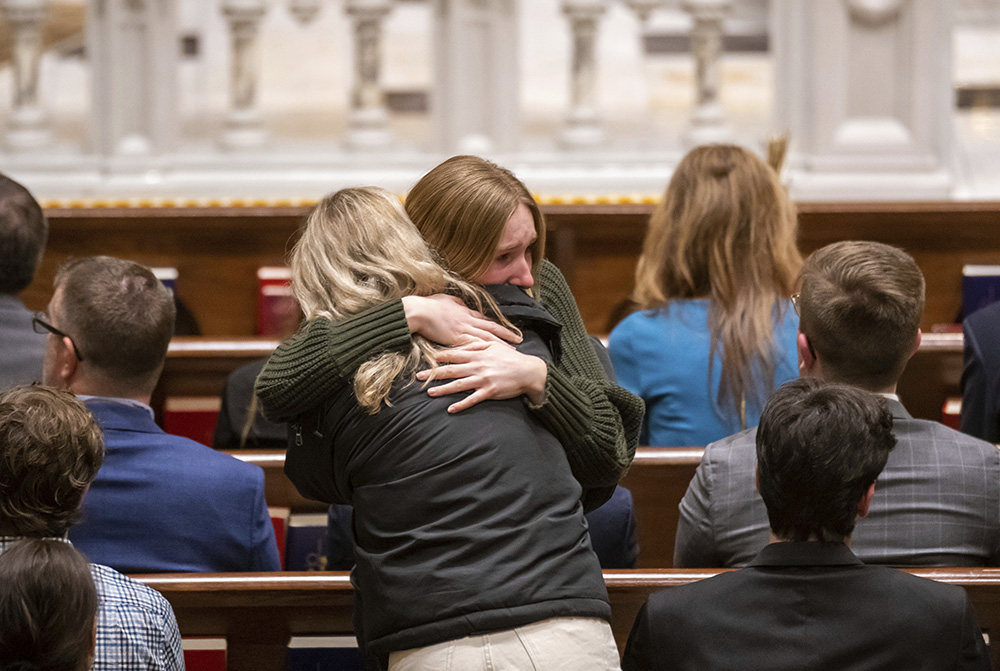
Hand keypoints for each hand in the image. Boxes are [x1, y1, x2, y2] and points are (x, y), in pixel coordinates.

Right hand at [402, 294, 520, 346]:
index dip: (498, 325)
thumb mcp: (447, 299)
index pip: (486, 319)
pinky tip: (491, 359)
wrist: (419, 311)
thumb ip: (457, 303)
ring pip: (486, 338)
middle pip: (491, 329)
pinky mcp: (455, 340)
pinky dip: (483, 352)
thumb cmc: (429, 304)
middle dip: (506, 335)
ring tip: (511, 351)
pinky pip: (473, 347)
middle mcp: (468, 321)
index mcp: (465, 312)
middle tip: (518, 341)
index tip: (508, 330)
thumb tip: (462, 305)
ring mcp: (463, 330)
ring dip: (499, 345)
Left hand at [416, 341, 547, 411]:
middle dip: (433, 373)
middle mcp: (477, 366)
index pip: (453, 355)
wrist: (528, 371)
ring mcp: (483, 379)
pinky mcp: (490, 391)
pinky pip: (472, 399)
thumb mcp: (494, 346)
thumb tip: (462, 345)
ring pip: (458, 385)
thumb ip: (477, 345)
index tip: (424, 358)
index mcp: (477, 354)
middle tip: (418, 376)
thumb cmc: (511, 358)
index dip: (438, 357)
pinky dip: (461, 405)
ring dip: (443, 389)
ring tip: (429, 393)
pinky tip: (450, 409)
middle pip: (451, 370)